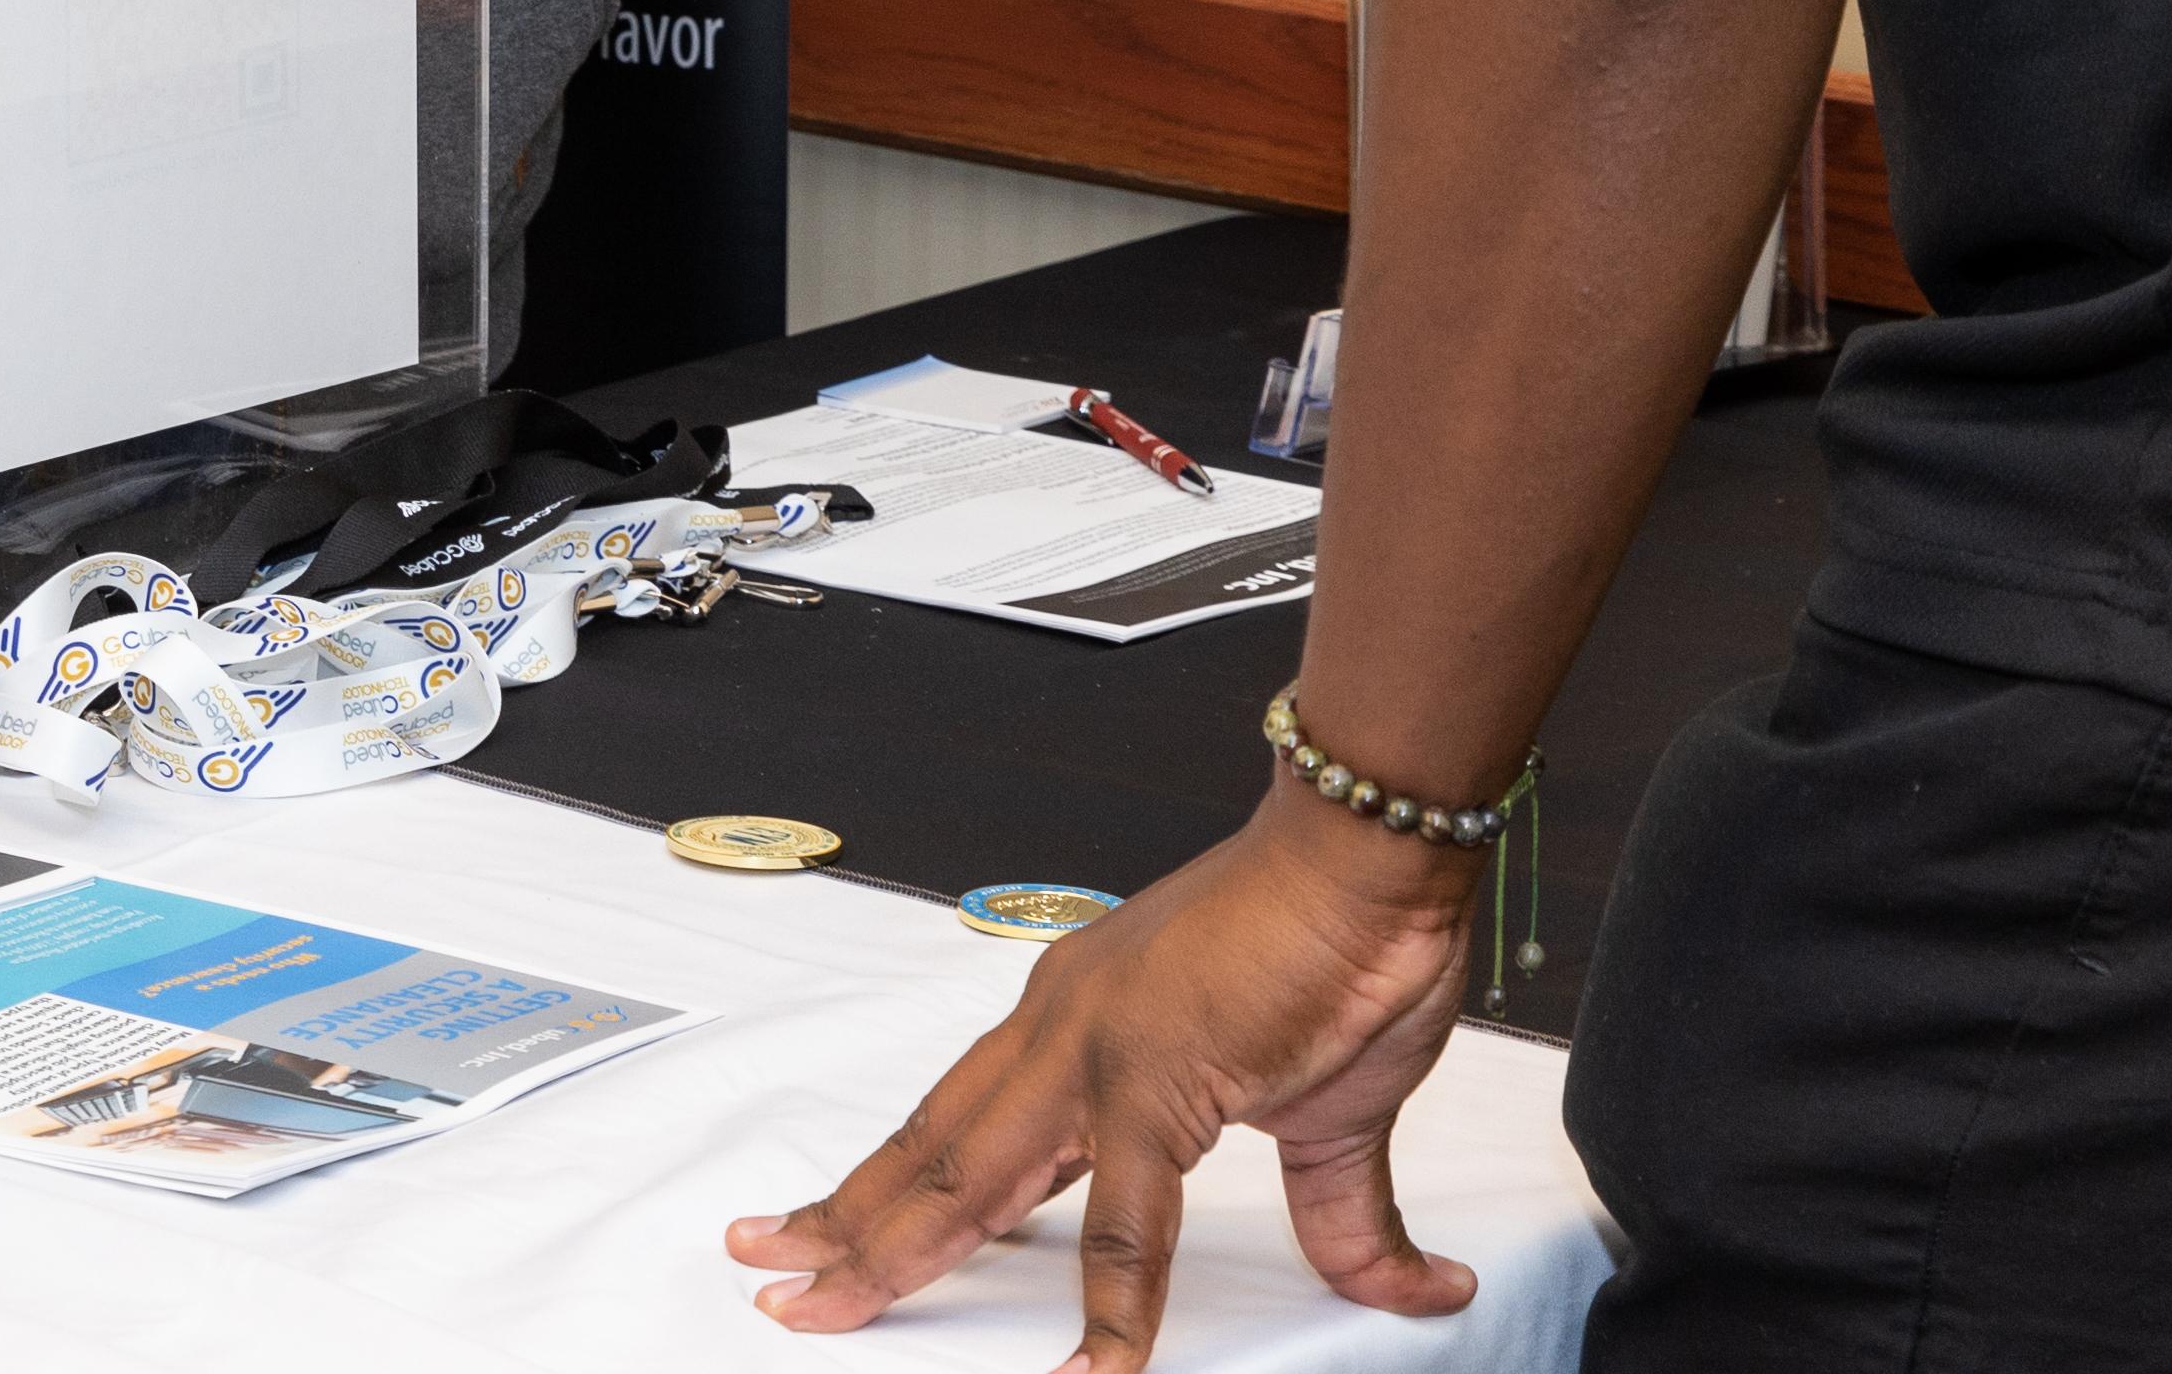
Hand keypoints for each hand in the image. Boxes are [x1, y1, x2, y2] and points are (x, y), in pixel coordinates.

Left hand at [723, 785, 1484, 1360]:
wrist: (1373, 849)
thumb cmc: (1340, 944)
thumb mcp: (1329, 1114)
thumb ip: (1341, 1214)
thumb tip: (1406, 1283)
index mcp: (1077, 1031)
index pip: (959, 1128)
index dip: (891, 1187)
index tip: (828, 1226)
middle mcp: (1061, 1034)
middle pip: (929, 1151)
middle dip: (845, 1221)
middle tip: (765, 1268)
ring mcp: (1094, 1052)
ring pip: (969, 1172)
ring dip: (894, 1245)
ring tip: (823, 1298)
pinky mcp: (1159, 1075)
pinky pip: (1126, 1214)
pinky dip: (1110, 1302)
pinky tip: (1093, 1371)